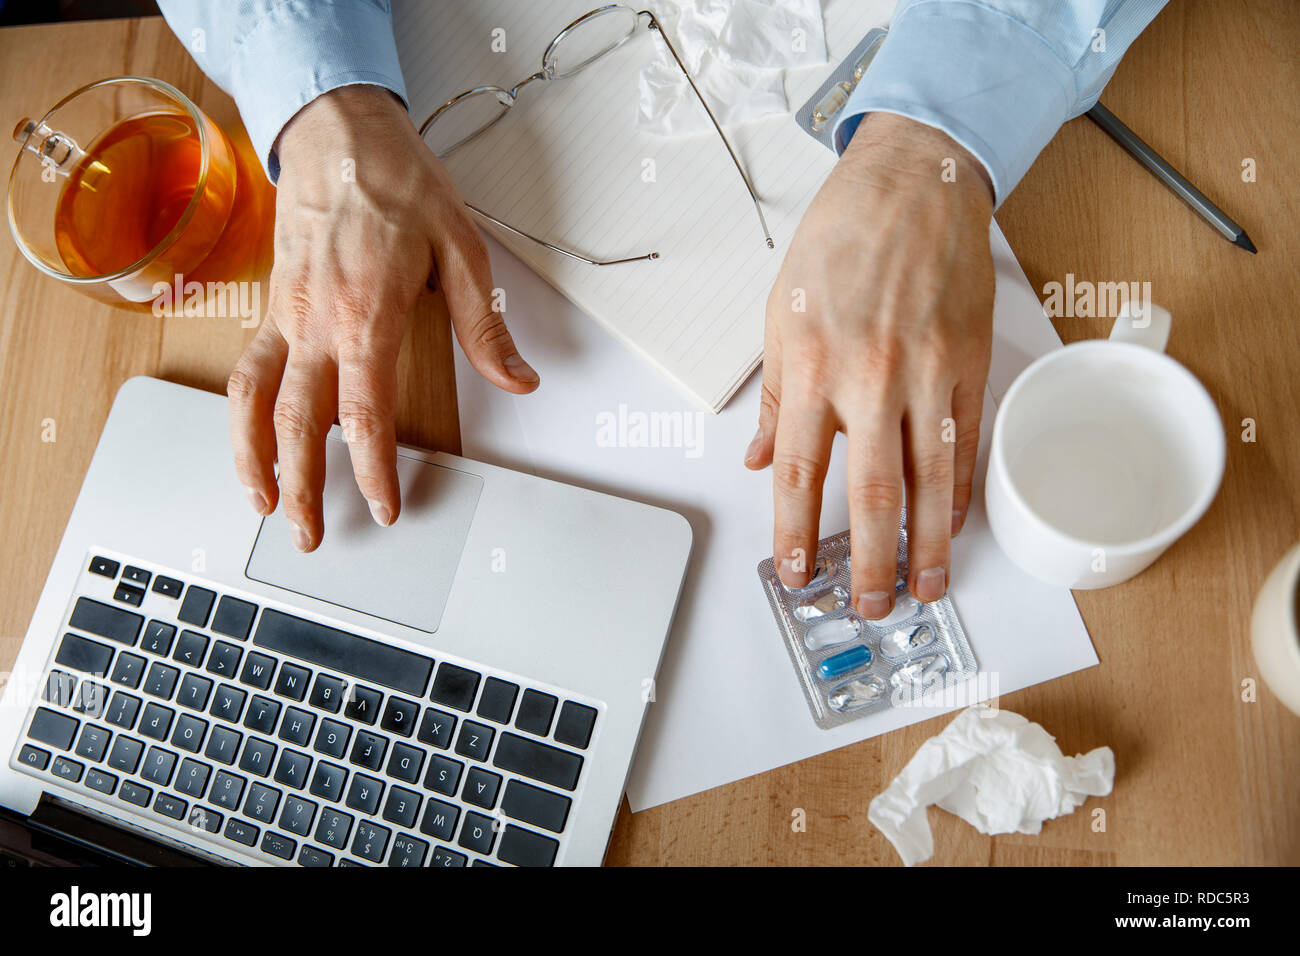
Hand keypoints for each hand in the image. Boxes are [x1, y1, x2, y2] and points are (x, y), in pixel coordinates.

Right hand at [228, 85, 538, 551]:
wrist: (338, 130)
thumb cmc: (398, 181)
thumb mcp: (461, 246)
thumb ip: (486, 323)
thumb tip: (519, 378)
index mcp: (368, 313)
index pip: (366, 412)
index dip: (373, 469)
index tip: (385, 506)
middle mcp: (316, 321)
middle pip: (298, 422)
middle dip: (305, 487)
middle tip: (312, 536)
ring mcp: (285, 315)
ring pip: (253, 400)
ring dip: (253, 460)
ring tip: (263, 504)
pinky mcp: (271, 305)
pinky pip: (246, 370)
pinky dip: (241, 416)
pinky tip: (251, 443)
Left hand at [746, 113, 994, 616]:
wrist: (913, 182)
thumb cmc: (840, 240)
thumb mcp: (781, 314)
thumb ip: (776, 396)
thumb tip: (764, 460)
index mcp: (811, 365)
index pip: (801, 473)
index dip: (798, 534)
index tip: (799, 574)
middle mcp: (869, 377)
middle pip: (873, 493)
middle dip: (870, 561)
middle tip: (870, 605)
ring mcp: (927, 372)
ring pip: (931, 480)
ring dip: (928, 545)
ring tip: (924, 588)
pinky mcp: (970, 361)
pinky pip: (968, 442)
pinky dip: (962, 491)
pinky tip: (955, 525)